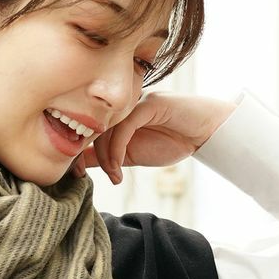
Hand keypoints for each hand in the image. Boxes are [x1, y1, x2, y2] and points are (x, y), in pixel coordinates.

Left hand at [70, 92, 237, 182]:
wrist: (205, 133)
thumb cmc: (171, 141)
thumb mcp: (131, 155)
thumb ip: (107, 156)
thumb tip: (80, 164)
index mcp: (115, 115)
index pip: (87, 128)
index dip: (76, 150)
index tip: (74, 173)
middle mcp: (122, 105)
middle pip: (92, 127)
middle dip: (85, 154)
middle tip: (85, 176)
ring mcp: (135, 102)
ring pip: (107, 128)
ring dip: (106, 158)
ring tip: (114, 176)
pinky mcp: (149, 104)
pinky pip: (124, 126)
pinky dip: (117, 150)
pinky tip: (119, 168)